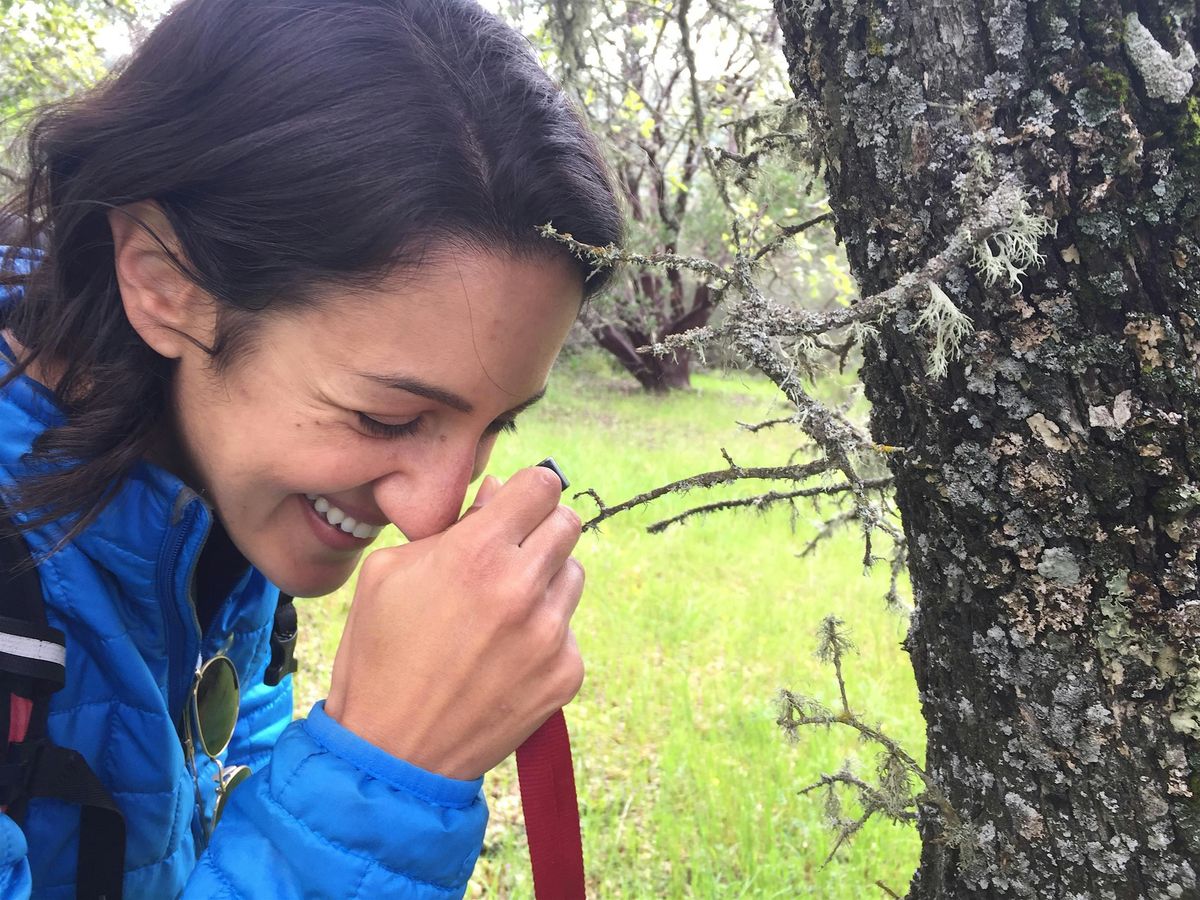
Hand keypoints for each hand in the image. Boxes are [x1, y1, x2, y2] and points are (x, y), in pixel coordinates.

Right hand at [324, 466, 585, 779]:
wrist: (390, 753)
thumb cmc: (379, 655)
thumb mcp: (390, 573)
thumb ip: (452, 526)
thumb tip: (499, 495)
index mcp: (476, 553)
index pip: (541, 486)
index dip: (527, 490)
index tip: (516, 504)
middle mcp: (521, 588)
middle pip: (567, 523)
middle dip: (539, 529)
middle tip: (509, 553)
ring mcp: (549, 634)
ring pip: (573, 575)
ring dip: (545, 581)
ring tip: (500, 611)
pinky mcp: (565, 673)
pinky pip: (567, 630)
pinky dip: (543, 634)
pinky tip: (504, 656)